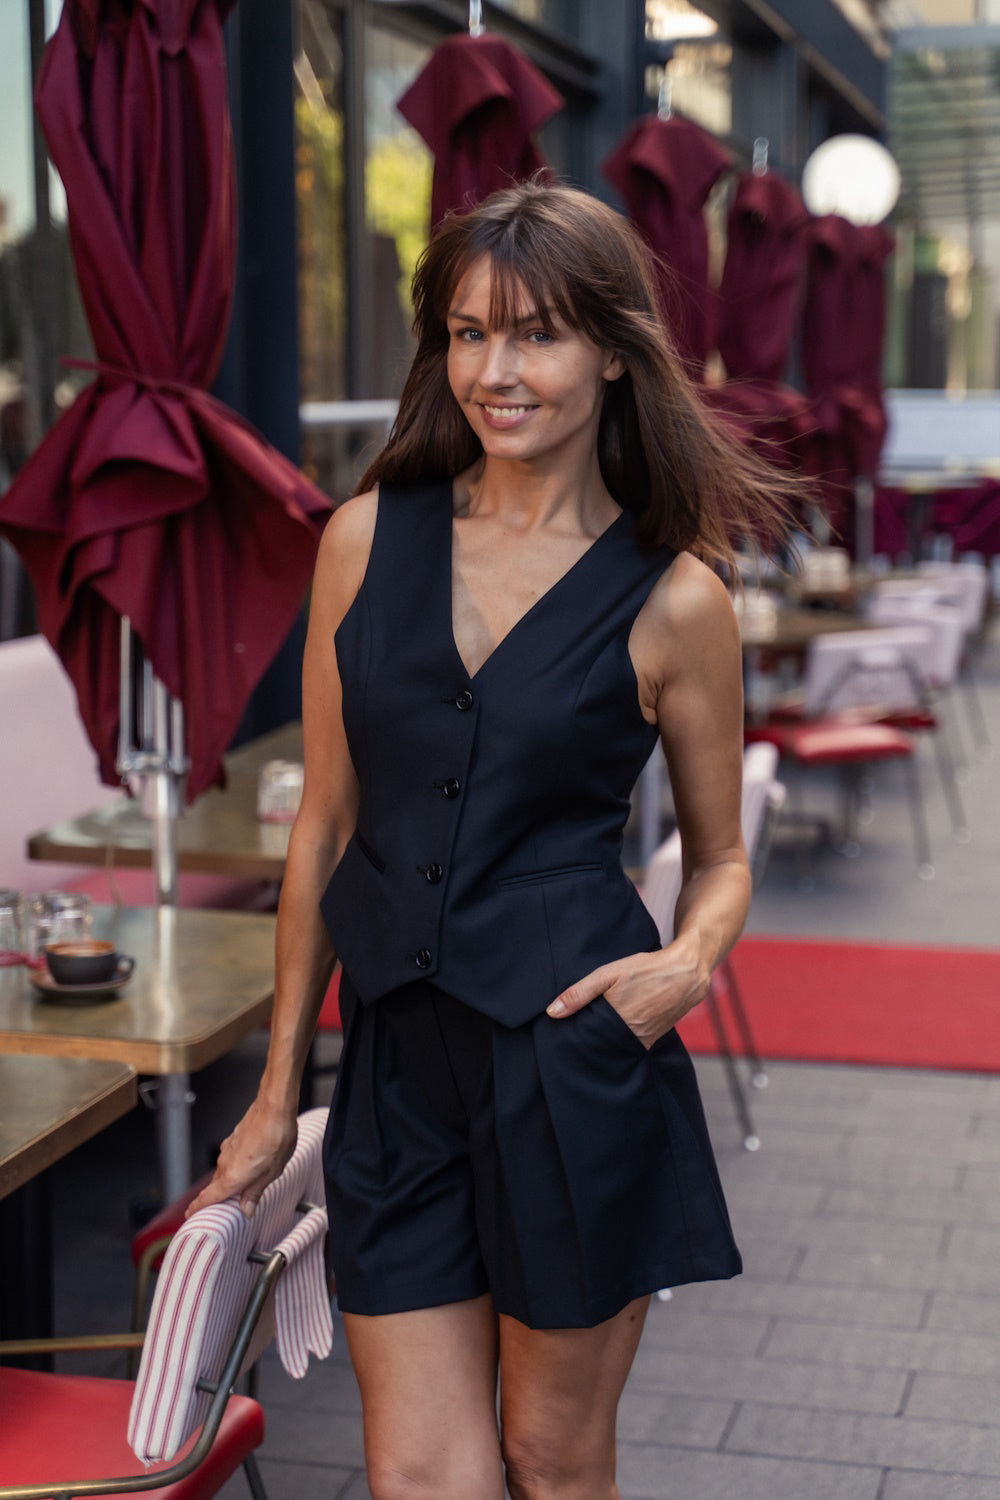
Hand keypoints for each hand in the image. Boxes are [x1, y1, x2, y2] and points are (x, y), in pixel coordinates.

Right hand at [185, 1096, 298, 1219]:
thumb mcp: (272, 1172)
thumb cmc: (275, 1136)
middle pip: (216, 1186)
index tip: (190, 1214)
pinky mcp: (233, 1139)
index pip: (208, 1197)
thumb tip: (247, 1209)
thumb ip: (256, 1191)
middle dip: (217, 1198)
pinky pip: (230, 1159)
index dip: (197, 1207)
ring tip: (243, 1188)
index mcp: (232, 1176)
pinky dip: (234, 1167)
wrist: (274, 1107)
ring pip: (224, 1172)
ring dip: (229, 1181)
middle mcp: (225, 1164)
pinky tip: (248, 1165)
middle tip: (221, 1208)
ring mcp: (228, 1150)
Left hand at [545, 936, 709, 1049]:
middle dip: (586, 1041)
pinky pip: (628, 1047)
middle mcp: (628, 1037)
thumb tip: (553, 1012)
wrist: (685, 974)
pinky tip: (612, 1030)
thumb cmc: (645, 970)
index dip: (573, 1037)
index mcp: (614, 1022)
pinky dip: (618, 1041)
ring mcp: (641, 1041)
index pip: (584, 1040)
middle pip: (598, 1046)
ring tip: (593, 1031)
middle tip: (575, 1033)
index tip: (563, 1034)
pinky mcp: (650, 1041)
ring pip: (613, 1047)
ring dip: (602, 1042)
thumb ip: (579, 993)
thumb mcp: (608, 974)